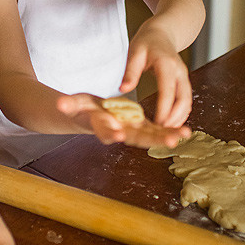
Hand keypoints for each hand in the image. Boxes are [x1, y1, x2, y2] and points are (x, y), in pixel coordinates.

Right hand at [56, 93, 188, 148]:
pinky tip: (186, 132)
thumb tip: (58, 103)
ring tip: (184, 135)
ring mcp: (132, 131)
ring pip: (151, 136)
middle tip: (171, 140)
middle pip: (136, 138)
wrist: (90, 116)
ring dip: (167, 136)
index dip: (110, 132)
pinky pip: (157, 130)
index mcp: (102, 126)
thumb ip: (69, 104)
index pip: (106, 131)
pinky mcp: (141, 127)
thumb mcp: (75, 103)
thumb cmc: (82, 109)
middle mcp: (120, 132)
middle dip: (154, 139)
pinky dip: (170, 131)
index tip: (117, 133)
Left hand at [120, 26, 193, 128]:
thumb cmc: (146, 41)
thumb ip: (130, 71)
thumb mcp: (134, 52)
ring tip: (166, 133)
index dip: (164, 109)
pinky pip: (186, 100)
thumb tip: (123, 89)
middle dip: (174, 118)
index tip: (157, 124)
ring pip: (187, 102)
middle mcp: (180, 72)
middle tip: (162, 133)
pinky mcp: (184, 82)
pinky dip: (181, 113)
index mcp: (167, 65)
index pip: (168, 91)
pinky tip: (170, 124)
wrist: (163, 32)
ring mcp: (184, 77)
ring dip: (179, 118)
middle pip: (183, 99)